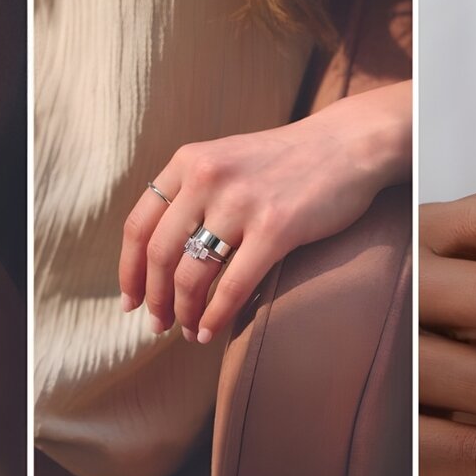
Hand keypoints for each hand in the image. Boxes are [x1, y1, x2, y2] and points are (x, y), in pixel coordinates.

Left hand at [119, 80, 411, 343]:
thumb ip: (192, 192)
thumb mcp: (226, 160)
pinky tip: (210, 331)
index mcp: (188, 161)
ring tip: (187, 330)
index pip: (138, 225)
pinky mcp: (276, 228)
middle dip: (154, 298)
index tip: (130, 300)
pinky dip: (216, 316)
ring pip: (192, 274)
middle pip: (160, 254)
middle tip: (157, 324)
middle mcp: (207, 178)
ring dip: (183, 312)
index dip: (129, 270)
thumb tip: (159, 251)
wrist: (347, 144)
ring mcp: (241, 203)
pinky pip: (232, 285)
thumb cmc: (287, 161)